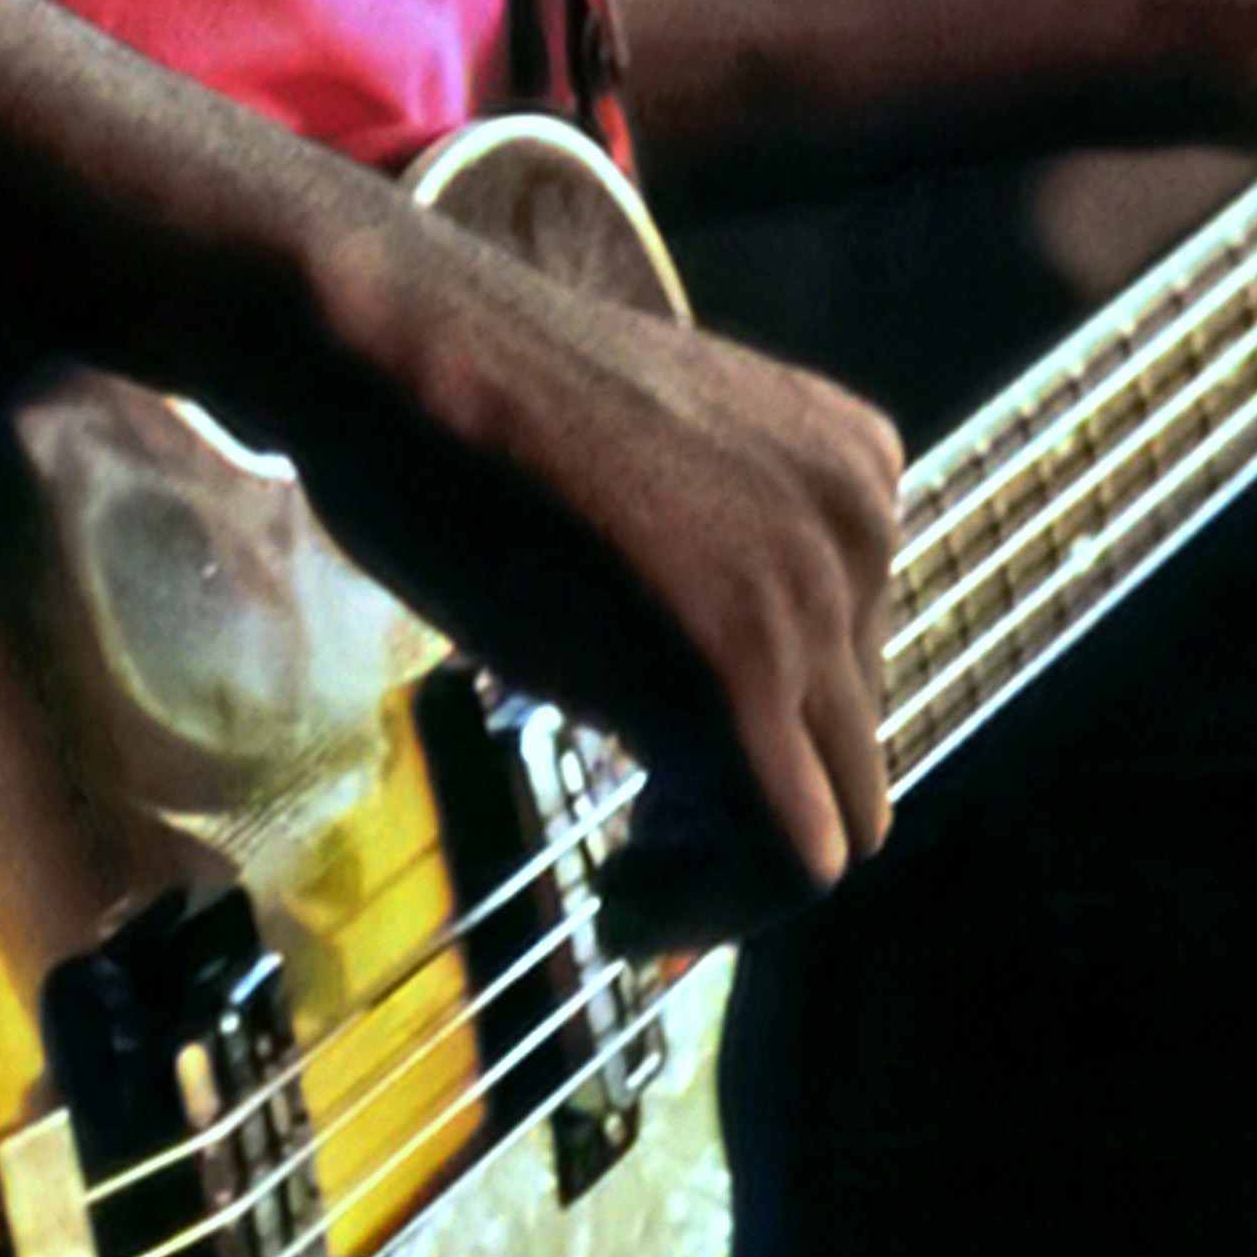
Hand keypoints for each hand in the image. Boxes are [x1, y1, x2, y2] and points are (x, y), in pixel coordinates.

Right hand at [278, 200, 901, 945]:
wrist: (397, 351)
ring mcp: (807, 596)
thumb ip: (720, 557)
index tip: (665, 782)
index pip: (854, 665)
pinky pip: (789, 858)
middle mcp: (859, 521)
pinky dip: (710, 905)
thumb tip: (721, 703)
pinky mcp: (738, 676)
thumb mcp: (652, 474)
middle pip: (849, 747)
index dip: (761, 743)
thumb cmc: (472, 404)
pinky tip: (621, 893)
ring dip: (726, 867)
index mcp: (852, 462)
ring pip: (832, 820)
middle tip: (637, 837)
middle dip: (745, 807)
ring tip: (625, 867)